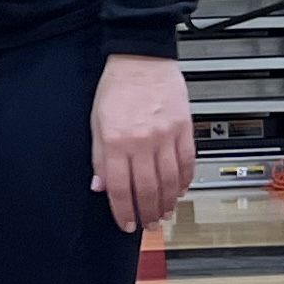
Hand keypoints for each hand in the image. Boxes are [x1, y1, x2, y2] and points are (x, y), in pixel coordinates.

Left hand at [90, 53, 195, 233]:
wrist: (141, 59)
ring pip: (170, 180)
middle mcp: (143, 141)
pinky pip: (187, 162)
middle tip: (148, 225)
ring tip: (164, 213)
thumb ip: (99, 157)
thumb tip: (100, 186)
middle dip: (148, 212)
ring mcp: (166, 135)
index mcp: (117, 142)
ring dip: (168, 202)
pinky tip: (180, 190)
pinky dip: (185, 180)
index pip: (120, 188)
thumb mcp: (96, 123)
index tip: (127, 224)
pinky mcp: (184, 128)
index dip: (123, 211)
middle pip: (148, 189)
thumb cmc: (116, 87)